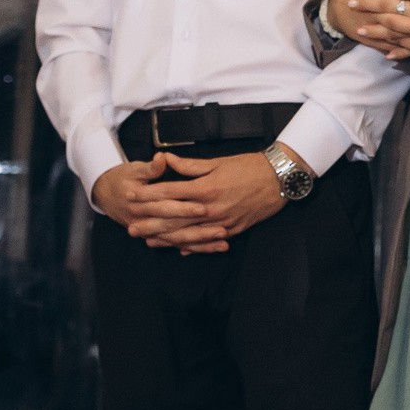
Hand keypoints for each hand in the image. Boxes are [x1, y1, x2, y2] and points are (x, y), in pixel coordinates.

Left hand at [95, 149, 300, 254]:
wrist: (279, 179)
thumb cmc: (249, 166)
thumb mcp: (217, 161)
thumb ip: (189, 165)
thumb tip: (165, 160)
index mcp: (205, 187)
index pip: (168, 192)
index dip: (147, 195)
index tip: (130, 195)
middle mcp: (211, 208)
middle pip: (173, 218)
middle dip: (149, 223)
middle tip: (130, 227)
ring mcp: (222, 221)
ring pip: (188, 233)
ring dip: (166, 238)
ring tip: (148, 241)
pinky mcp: (233, 229)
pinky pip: (208, 240)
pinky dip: (192, 246)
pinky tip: (178, 249)